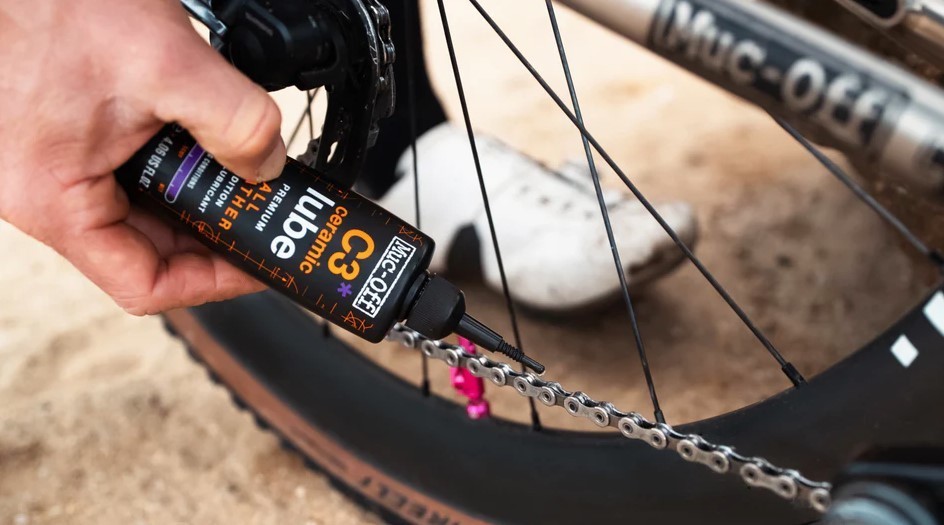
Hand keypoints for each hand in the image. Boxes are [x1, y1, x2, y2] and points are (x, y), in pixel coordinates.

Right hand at [0, 0, 286, 314]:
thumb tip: (269, 166)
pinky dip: (173, 166)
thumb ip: (237, 122)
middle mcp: (44, 195)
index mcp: (54, 202)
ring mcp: (52, 169)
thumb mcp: (170, 64)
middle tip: (262, 215)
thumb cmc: (59, 2)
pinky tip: (202, 142)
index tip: (257, 261)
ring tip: (238, 175)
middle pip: (147, 250)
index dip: (213, 281)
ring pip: (141, 213)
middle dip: (211, 233)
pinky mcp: (64, 141)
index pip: (145, 284)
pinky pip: (127, 176)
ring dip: (194, 196)